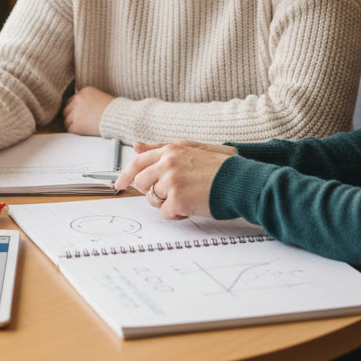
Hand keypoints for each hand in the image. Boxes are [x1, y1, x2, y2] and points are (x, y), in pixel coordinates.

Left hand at [62, 86, 114, 136]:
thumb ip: (87, 99)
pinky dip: (75, 131)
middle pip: (67, 110)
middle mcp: (78, 100)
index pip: (72, 100)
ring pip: (66, 120)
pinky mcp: (77, 125)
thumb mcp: (100, 97)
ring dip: (72, 124)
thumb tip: (77, 107)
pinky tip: (83, 131)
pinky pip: (70, 129)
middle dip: (71, 116)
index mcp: (84, 91)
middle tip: (78, 122)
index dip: (74, 109)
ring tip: (83, 127)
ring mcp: (76, 112)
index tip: (78, 114)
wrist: (120, 119)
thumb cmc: (115, 110)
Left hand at [113, 140, 236, 219]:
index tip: (118, 184)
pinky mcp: (177, 198)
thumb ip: (162, 148)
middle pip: (141, 182)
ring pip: (152, 198)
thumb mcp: (192, 149)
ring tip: (188, 199)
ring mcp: (171, 180)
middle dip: (151, 191)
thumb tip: (137, 145)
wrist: (242, 180)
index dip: (126, 175)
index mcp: (172, 149)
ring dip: (167, 203)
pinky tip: (191, 208)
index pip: (138, 160)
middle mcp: (168, 162)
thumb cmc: (224, 166)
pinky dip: (177, 215)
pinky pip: (165, 213)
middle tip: (170, 195)